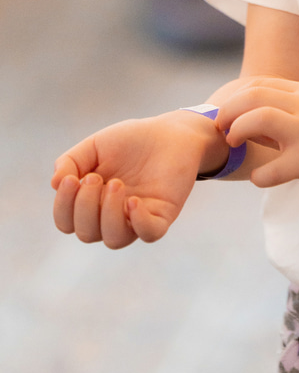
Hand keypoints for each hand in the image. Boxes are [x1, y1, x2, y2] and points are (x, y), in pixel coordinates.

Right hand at [51, 113, 216, 247]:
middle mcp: (111, 216)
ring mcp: (136, 218)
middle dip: (86, 207)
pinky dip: (138, 222)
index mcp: (91, 202)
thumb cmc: (130, 140)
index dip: (63, 206)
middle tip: (96, 178)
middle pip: (87, 234)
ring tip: (115, 184)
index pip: (67, 221)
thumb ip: (71, 162)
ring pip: (114, 239)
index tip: (71, 179)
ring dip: (108, 215)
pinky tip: (133, 201)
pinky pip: (149, 234)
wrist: (170, 132)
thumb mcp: (95, 145)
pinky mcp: (162, 215)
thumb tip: (54, 184)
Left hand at [216, 77, 298, 199]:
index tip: (225, 116)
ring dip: (238, 130)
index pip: (259, 84)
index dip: (234, 98)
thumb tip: (244, 123)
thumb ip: (283, 115)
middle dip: (228, 111)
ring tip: (234, 144)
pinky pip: (273, 168)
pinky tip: (261, 179)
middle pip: (253, 95)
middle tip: (222, 129)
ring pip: (260, 117)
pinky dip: (260, 176)